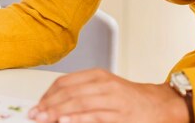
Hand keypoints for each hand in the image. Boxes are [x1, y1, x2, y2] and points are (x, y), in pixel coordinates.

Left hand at [28, 68, 189, 122]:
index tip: (37, 105)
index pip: (65, 82)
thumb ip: (82, 92)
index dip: (48, 94)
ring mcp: (113, 100)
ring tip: (44, 118)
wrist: (159, 104)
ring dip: (58, 112)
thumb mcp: (104, 88)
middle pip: (69, 93)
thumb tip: (54, 104)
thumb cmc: (129, 99)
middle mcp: (104, 85)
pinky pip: (95, 116)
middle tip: (35, 114)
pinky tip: (65, 121)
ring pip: (79, 103)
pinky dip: (78, 119)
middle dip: (49, 105)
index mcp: (97, 76)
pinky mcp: (120, 116)